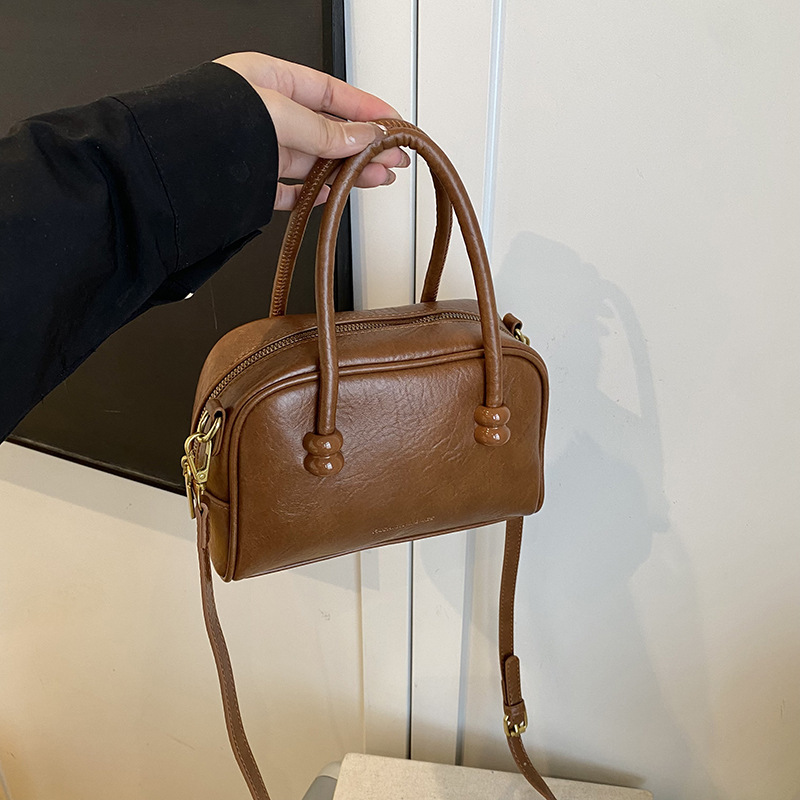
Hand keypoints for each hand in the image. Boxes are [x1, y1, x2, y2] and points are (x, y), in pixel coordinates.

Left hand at [213, 52, 408, 210]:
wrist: (167, 171)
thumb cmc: (205, 126)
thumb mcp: (280, 116)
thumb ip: (325, 129)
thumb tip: (362, 136)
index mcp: (266, 79)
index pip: (329, 91)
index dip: (365, 108)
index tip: (391, 123)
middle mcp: (262, 113)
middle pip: (326, 128)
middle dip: (363, 144)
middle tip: (392, 158)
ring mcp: (256, 149)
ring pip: (313, 160)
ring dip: (347, 170)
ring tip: (376, 178)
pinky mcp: (249, 183)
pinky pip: (289, 188)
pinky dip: (313, 194)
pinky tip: (333, 195)